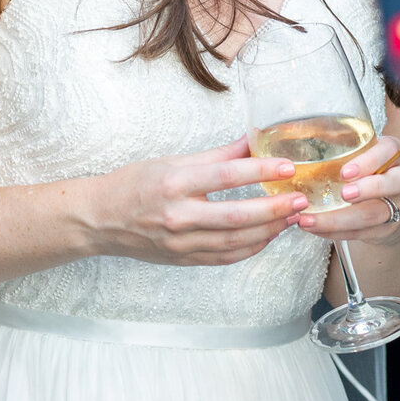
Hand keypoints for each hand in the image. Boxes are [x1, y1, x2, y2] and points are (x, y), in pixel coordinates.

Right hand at [85, 138, 306, 266]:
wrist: (100, 220)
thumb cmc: (133, 185)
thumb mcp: (171, 161)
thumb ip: (216, 155)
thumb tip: (252, 141)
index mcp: (174, 184)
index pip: (225, 177)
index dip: (260, 172)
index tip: (286, 167)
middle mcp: (178, 217)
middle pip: (236, 216)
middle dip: (273, 208)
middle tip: (299, 198)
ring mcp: (181, 243)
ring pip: (235, 242)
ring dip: (269, 230)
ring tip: (291, 216)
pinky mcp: (184, 260)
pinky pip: (225, 258)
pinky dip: (251, 248)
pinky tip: (268, 236)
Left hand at [287, 134, 399, 245]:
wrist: (392, 200)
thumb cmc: (368, 167)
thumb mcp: (361, 149)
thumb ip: (340, 140)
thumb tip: (303, 129)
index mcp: (396, 152)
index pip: (387, 153)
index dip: (368, 162)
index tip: (344, 172)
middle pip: (394, 185)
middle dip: (367, 190)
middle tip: (341, 194)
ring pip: (374, 215)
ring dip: (338, 220)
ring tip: (308, 220)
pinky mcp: (389, 229)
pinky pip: (362, 233)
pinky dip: (335, 232)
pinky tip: (315, 229)